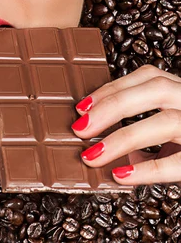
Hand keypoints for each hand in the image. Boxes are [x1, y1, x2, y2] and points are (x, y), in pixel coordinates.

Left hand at [70, 63, 180, 184]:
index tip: (81, 106)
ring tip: (94, 154)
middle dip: (113, 106)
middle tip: (80, 128)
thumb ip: (145, 126)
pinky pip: (177, 163)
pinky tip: (122, 175)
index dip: (111, 88)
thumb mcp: (173, 123)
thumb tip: (104, 141)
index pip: (147, 76)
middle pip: (155, 91)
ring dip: (124, 137)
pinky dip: (146, 169)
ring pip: (166, 122)